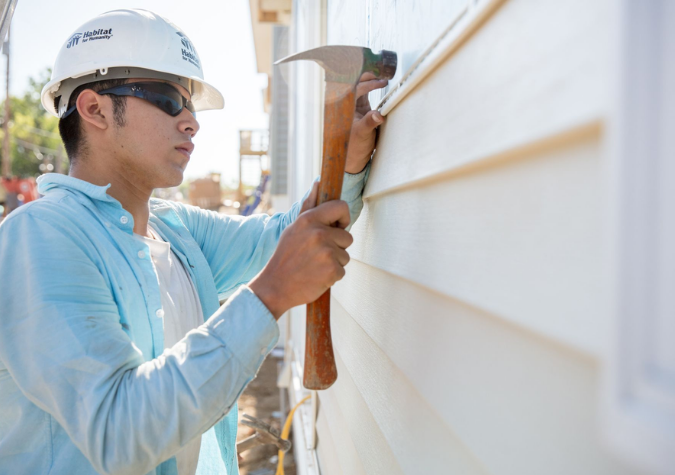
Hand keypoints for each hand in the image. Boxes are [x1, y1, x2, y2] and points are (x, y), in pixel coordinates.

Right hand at [249, 182, 353, 318]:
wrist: (275, 286)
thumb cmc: (286, 256)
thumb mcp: (293, 228)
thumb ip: (309, 206)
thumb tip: (318, 182)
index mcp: (309, 219)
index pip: (341, 207)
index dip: (344, 217)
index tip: (339, 226)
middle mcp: (319, 233)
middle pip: (347, 236)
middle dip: (337, 246)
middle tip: (317, 254)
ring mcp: (326, 252)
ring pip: (346, 255)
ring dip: (334, 262)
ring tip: (314, 265)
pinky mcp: (332, 270)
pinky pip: (342, 270)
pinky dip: (332, 276)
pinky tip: (316, 276)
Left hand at [344, 73, 388, 173]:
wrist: (355, 157)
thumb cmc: (354, 146)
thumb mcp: (362, 134)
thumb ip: (369, 122)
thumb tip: (378, 115)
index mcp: (344, 108)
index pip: (355, 89)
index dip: (368, 84)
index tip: (381, 83)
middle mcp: (348, 104)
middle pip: (355, 83)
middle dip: (367, 75)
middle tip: (381, 72)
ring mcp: (355, 105)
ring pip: (361, 86)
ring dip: (371, 79)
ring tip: (383, 76)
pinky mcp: (361, 108)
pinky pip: (366, 92)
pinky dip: (373, 86)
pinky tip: (382, 83)